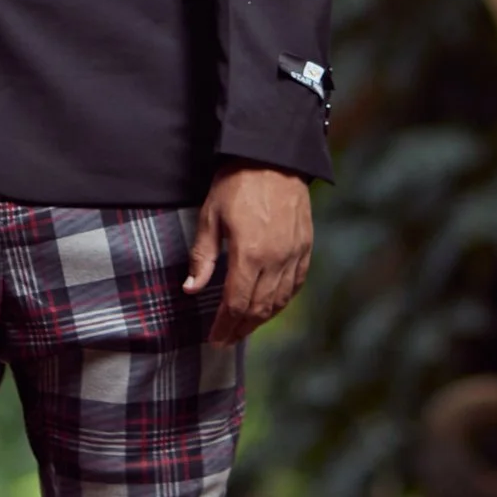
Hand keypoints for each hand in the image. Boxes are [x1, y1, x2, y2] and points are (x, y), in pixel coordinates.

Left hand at [184, 165, 312, 344]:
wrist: (274, 156)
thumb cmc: (237, 182)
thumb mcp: (210, 216)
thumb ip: (202, 256)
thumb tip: (190, 289)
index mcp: (249, 254)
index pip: (236, 304)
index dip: (225, 326)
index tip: (214, 338)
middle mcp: (276, 260)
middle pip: (259, 308)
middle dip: (241, 329)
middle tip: (226, 340)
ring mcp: (294, 255)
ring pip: (279, 301)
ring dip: (261, 319)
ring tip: (244, 328)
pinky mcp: (306, 247)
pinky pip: (296, 284)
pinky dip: (283, 301)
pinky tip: (271, 307)